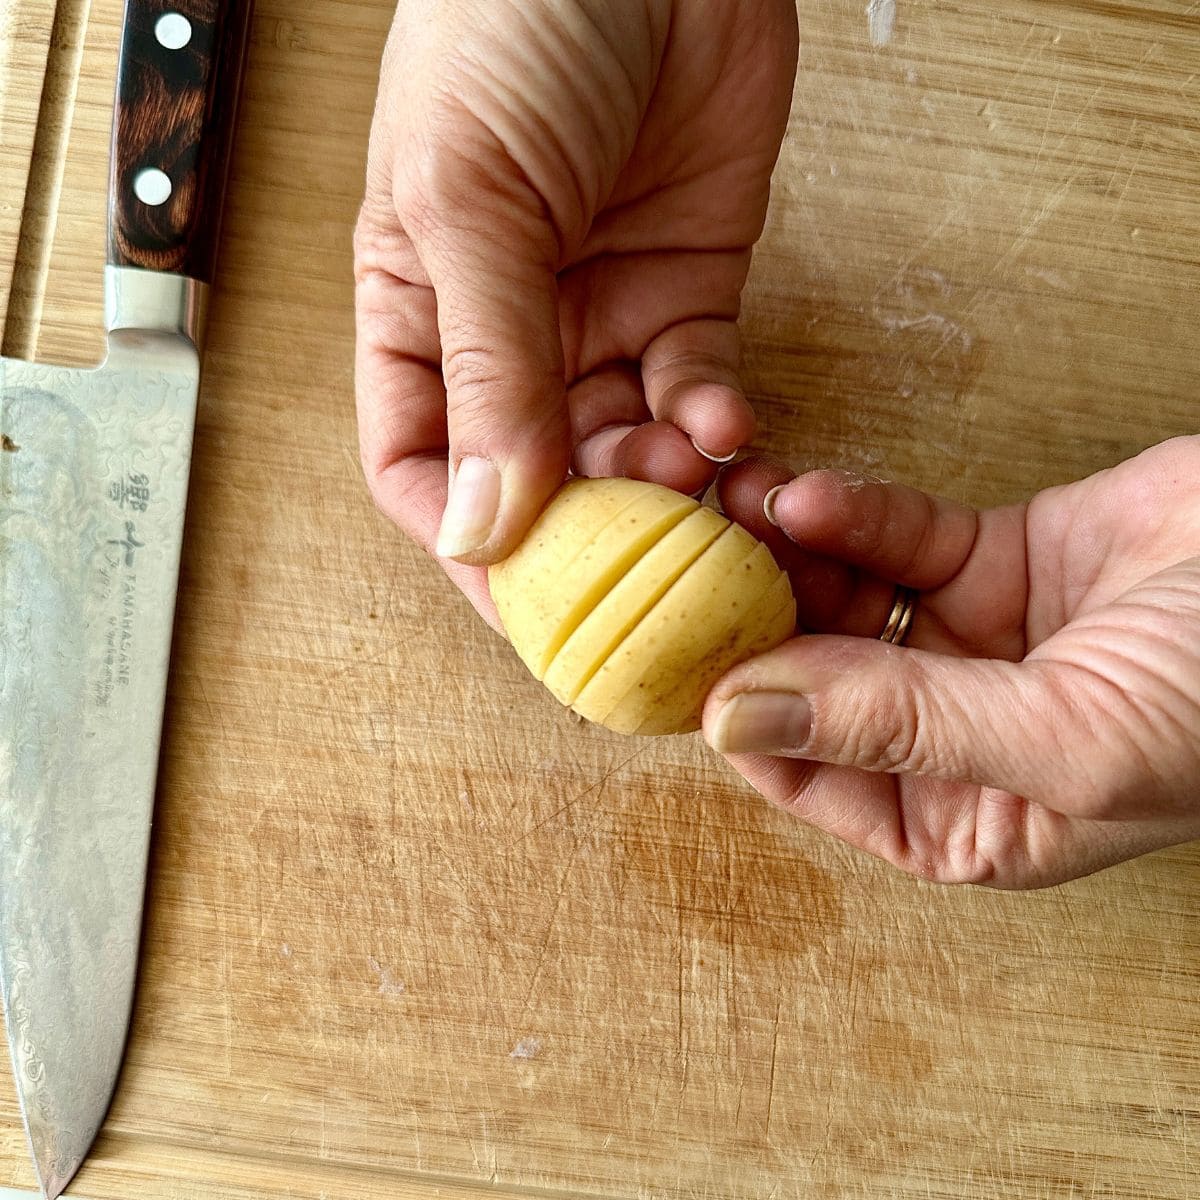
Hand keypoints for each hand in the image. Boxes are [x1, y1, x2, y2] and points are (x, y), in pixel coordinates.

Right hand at [354, 0, 797, 622]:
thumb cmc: (512, 26)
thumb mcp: (471, 203)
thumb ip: (486, 368)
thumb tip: (481, 523)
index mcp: (419, 312)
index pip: (421, 463)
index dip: (465, 541)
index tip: (523, 597)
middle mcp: (508, 332)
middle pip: (536, 477)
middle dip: (587, 526)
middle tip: (637, 555)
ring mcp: (602, 318)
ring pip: (627, 449)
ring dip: (661, 484)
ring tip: (688, 479)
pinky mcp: (688, 297)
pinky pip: (701, 393)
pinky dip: (718, 424)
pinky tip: (728, 427)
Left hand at [703, 438, 1199, 888]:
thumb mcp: (1067, 736)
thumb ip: (898, 728)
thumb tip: (739, 723)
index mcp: (968, 820)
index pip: (813, 784)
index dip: (740, 725)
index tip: (671, 663)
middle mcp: (951, 738)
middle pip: (812, 682)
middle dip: (746, 624)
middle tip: (678, 568)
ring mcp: (967, 643)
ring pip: (838, 599)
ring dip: (780, 558)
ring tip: (724, 516)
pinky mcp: (989, 558)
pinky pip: (893, 536)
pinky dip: (848, 513)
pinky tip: (800, 493)